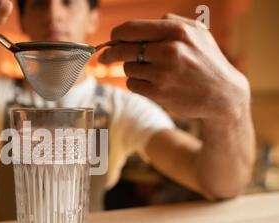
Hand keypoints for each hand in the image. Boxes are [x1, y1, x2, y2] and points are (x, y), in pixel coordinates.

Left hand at [98, 14, 250, 123]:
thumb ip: (171, 22)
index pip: (132, 28)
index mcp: (177, 31)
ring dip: (132, 69)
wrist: (223, 95)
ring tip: (150, 71)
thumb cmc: (207, 61)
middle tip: (104, 57)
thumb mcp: (198, 33)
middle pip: (123, 49)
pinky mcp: (159, 93)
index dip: (116, 34)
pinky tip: (150, 82)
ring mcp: (163, 73)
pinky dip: (136, 83)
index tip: (112, 39)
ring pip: (128, 68)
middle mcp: (169, 51)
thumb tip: (138, 27)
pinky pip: (132, 84)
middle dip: (110, 53)